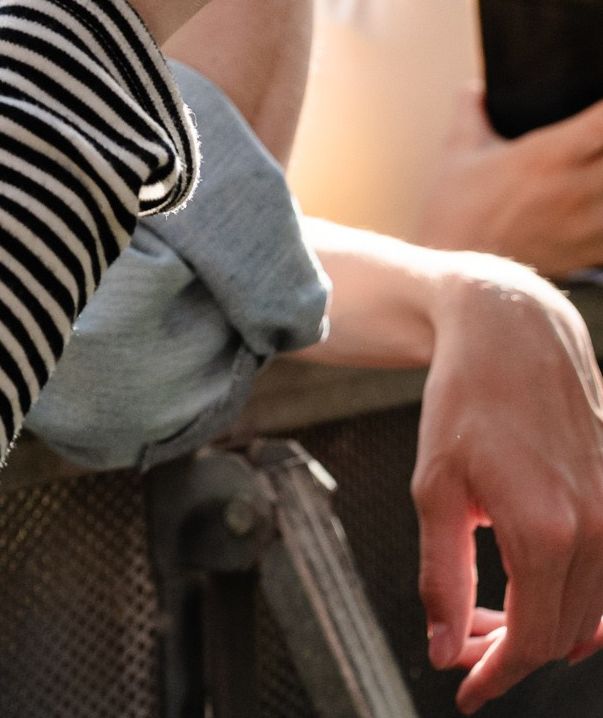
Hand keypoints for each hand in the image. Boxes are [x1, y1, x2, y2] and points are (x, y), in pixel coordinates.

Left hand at [411, 257, 602, 708]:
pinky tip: (535, 599)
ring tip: (484, 620)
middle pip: (562, 634)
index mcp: (544, 531)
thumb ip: (440, 576)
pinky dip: (575, 604)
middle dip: (508, 653)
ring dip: (540, 629)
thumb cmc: (464, 406)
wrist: (516, 339)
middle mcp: (597, 530)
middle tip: (460, 648)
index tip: (465, 694)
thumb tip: (442, 649)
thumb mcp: (433, 490)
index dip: (496, 675)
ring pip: (590, 613)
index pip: (531, 639)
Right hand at [419, 92, 602, 275]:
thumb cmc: (456, 210)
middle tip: (600, 144)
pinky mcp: (597, 249)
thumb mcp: (457, 154)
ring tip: (597, 173)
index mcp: (547, 155)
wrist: (462, 274)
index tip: (601, 103)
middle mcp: (578, 185)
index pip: (602, 122)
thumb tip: (475, 88)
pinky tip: (598, 202)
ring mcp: (593, 220)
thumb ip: (469, 113)